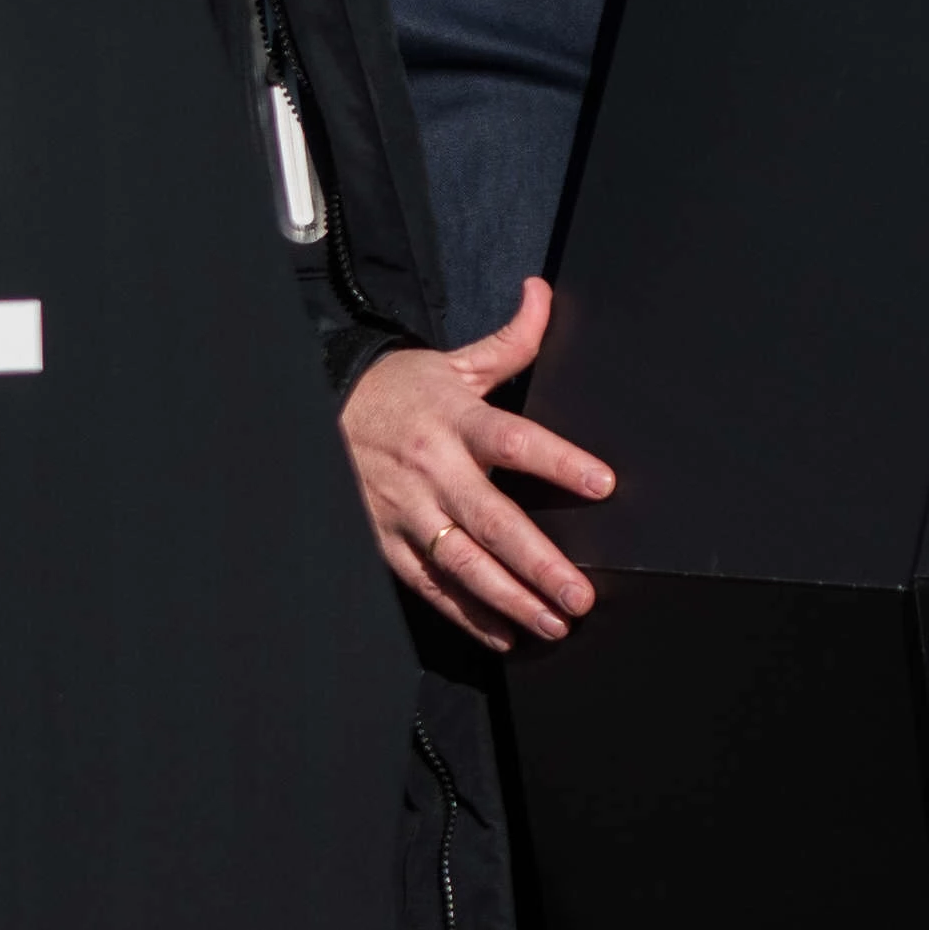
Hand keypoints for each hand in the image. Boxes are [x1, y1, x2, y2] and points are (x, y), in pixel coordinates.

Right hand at [341, 278, 615, 651]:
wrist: (325, 412)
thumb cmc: (403, 390)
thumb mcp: (456, 364)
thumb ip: (511, 341)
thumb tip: (542, 294)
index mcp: (456, 421)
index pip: (514, 441)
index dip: (559, 461)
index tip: (603, 484)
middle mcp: (433, 470)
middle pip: (491, 521)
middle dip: (538, 563)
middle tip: (580, 596)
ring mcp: (406, 511)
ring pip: (461, 564)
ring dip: (509, 599)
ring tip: (554, 624)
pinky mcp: (387, 542)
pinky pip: (431, 585)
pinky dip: (468, 614)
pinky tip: (505, 634)